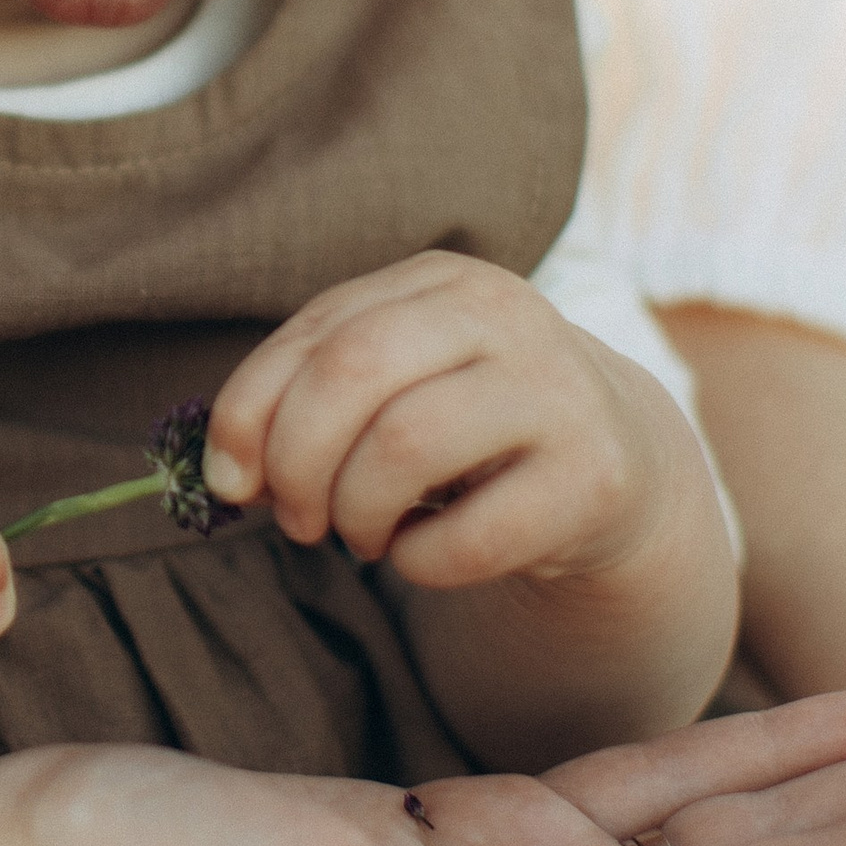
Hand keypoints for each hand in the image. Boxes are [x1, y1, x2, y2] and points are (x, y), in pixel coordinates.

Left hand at [203, 253, 735, 757]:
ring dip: (355, 511)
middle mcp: (506, 315)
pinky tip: (423, 554)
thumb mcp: (393, 389)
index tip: (232, 479)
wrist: (615, 468)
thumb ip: (306, 404)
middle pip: (353, 371)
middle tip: (298, 518)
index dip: (250, 411)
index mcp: (442, 282)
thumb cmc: (467, 428)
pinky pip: (470, 535)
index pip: (318, 332)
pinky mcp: (595, 477)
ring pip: (404, 442)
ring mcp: (558, 391)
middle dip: (298, 460)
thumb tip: (230, 476)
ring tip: (361, 534)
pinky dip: (418, 563)